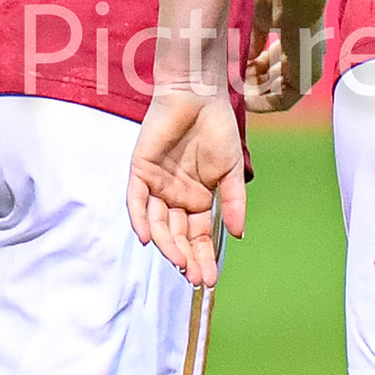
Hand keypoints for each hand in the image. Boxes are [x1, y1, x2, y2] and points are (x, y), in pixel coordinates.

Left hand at [126, 87, 244, 284]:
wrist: (199, 96)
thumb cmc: (217, 129)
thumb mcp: (231, 170)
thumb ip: (233, 202)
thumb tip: (238, 235)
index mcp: (197, 199)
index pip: (198, 236)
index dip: (203, 257)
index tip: (209, 279)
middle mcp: (175, 197)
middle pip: (178, 235)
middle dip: (186, 257)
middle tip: (194, 277)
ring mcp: (156, 186)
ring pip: (158, 223)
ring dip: (166, 244)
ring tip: (178, 261)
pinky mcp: (140, 171)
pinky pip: (137, 201)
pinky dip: (140, 219)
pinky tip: (147, 238)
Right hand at [238, 0, 325, 113]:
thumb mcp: (261, 20)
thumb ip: (254, 40)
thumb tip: (245, 58)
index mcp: (299, 38)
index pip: (276, 59)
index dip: (255, 66)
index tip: (237, 67)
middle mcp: (306, 56)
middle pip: (276, 77)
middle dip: (252, 81)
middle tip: (231, 80)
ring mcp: (307, 69)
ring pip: (277, 91)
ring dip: (254, 93)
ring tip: (233, 90)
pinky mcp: (306, 80)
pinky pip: (283, 102)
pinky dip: (263, 104)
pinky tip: (244, 100)